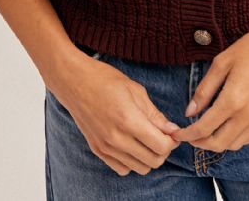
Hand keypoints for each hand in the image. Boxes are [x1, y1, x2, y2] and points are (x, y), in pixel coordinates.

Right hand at [52, 51, 181, 176]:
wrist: (75, 82)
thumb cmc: (106, 80)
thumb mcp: (136, 91)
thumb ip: (155, 114)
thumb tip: (172, 130)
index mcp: (129, 120)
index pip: (161, 146)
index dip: (172, 141)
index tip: (173, 133)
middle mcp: (117, 139)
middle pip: (153, 161)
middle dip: (163, 150)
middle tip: (162, 135)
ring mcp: (106, 147)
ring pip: (140, 168)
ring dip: (149, 157)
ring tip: (147, 139)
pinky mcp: (98, 150)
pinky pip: (122, 169)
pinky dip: (132, 162)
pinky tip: (132, 145)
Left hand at [169, 20, 248, 151]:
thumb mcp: (223, 62)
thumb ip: (204, 89)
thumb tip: (190, 112)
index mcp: (232, 100)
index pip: (203, 129)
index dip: (186, 135)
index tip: (176, 134)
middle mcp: (247, 115)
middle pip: (217, 143)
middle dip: (199, 143)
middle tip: (189, 136)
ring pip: (234, 144)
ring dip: (217, 143)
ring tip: (206, 132)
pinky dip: (235, 140)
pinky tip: (228, 128)